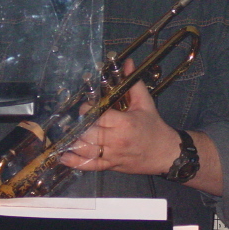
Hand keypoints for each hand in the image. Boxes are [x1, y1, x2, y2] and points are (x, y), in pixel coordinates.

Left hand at [58, 58, 179, 175]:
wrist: (165, 153)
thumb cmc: (154, 126)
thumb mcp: (145, 102)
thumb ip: (133, 83)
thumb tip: (127, 63)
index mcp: (124, 123)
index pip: (98, 116)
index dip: (88, 110)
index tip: (87, 105)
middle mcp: (116, 140)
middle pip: (88, 133)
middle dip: (79, 125)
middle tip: (77, 119)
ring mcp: (112, 156)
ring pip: (86, 150)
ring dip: (73, 142)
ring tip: (66, 134)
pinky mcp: (110, 166)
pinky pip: (89, 166)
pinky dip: (75, 162)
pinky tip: (64, 157)